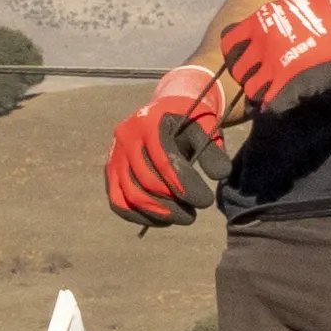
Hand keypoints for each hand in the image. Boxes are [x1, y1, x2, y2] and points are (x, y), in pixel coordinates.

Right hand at [102, 62, 229, 227]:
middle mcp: (125, 137)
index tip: (206, 201)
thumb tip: (219, 175)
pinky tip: (163, 219)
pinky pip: (118, 202)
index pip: (164, 161)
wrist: (165, 110)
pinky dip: (139, 216)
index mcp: (148, 122)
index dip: (185, 185)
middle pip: (146, 182)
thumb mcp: (205, 127)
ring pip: (131, 195)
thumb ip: (213, 149)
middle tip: (194, 214)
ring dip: (159, 214)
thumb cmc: (189, 121)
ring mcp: (114, 155)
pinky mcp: (110, 172)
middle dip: (173, 204)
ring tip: (183, 217)